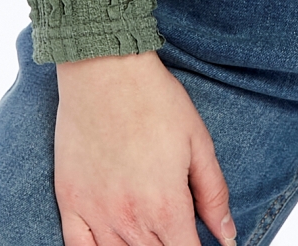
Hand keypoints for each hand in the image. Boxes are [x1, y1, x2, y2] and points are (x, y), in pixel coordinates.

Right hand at [54, 49, 234, 245]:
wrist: (106, 69)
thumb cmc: (153, 98)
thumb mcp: (198, 142)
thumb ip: (213, 193)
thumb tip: (227, 234)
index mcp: (166, 205)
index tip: (199, 244)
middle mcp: (130, 218)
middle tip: (174, 230)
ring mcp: (96, 213)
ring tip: (150, 233)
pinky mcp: (70, 202)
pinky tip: (112, 243)